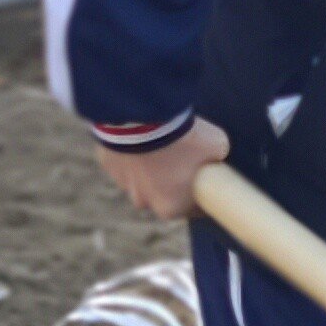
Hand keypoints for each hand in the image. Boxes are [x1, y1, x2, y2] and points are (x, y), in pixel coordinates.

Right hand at [99, 117, 229, 220]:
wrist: (147, 117)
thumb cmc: (186, 137)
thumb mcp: (218, 146)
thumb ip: (216, 158)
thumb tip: (216, 154)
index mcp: (172, 208)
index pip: (194, 208)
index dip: (203, 195)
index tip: (209, 182)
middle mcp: (144, 201)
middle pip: (164, 195)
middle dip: (174, 182)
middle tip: (185, 159)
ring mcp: (122, 182)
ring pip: (141, 179)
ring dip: (150, 167)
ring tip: (163, 144)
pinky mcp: (107, 162)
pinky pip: (124, 161)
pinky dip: (133, 152)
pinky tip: (143, 136)